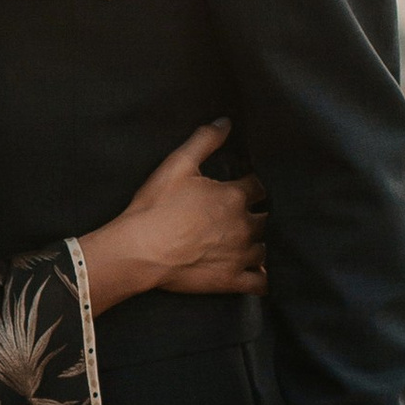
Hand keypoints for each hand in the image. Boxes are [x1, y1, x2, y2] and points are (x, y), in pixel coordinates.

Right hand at [79, 122, 268, 312]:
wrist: (139, 250)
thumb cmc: (155, 207)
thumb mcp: (176, 165)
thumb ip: (204, 141)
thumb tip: (226, 122)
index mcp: (234, 196)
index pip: (257, 187)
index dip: (250, 186)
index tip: (242, 188)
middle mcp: (244, 225)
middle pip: (264, 217)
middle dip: (255, 215)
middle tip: (240, 216)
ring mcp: (240, 255)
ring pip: (263, 249)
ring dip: (255, 244)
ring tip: (243, 243)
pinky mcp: (231, 280)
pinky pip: (259, 282)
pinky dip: (261, 279)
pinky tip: (258, 275)